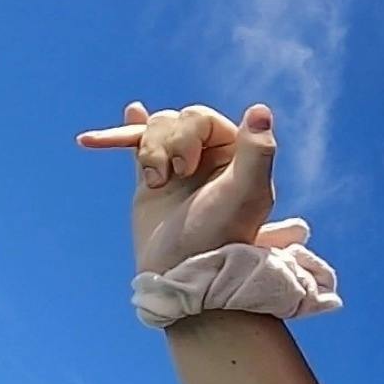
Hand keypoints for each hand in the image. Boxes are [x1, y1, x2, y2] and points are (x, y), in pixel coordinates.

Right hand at [77, 102, 283, 273]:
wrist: (183, 274)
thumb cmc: (219, 235)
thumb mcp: (246, 194)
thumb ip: (258, 152)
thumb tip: (260, 110)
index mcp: (238, 155)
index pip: (200, 117)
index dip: (186, 136)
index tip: (185, 169)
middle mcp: (210, 158)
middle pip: (173, 120)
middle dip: (163, 144)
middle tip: (169, 179)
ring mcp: (180, 167)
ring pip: (153, 131)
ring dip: (146, 151)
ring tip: (154, 183)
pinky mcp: (152, 180)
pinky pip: (138, 145)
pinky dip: (124, 134)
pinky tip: (130, 112)